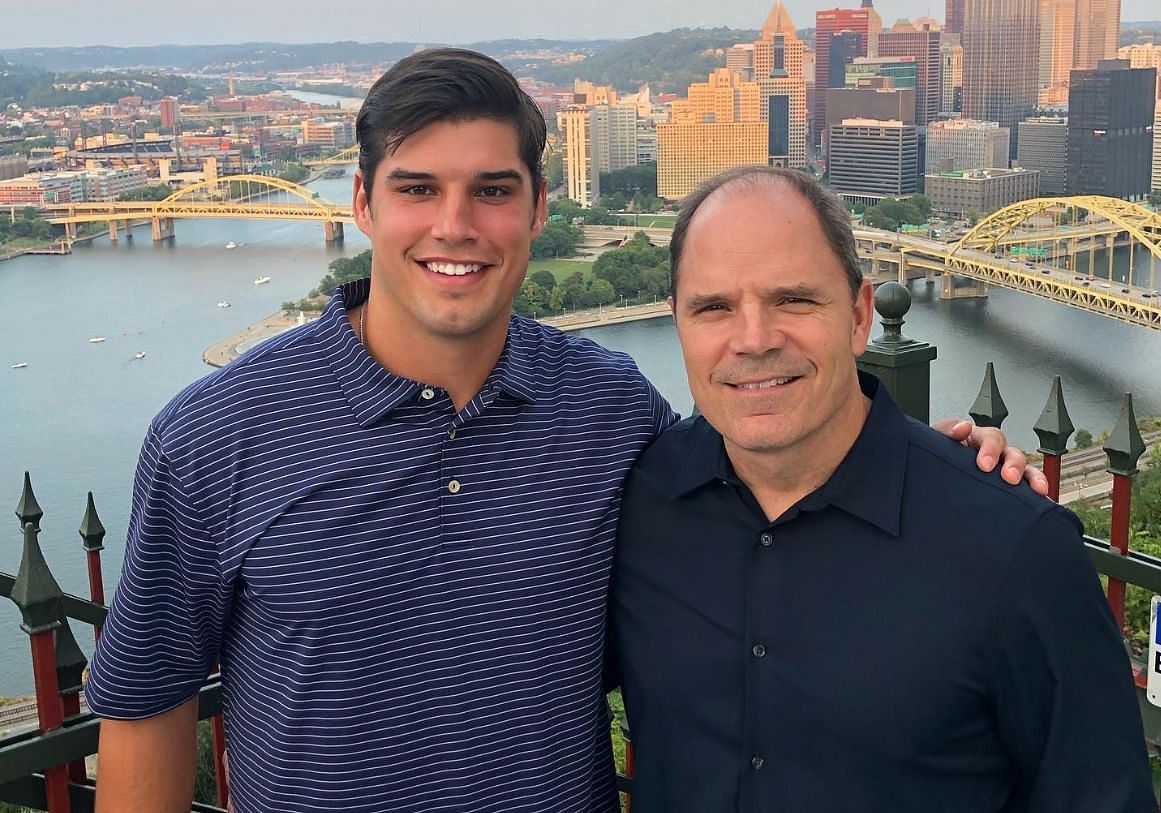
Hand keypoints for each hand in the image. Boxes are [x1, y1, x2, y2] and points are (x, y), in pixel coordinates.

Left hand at [932, 419, 1049, 496]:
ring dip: (1034, 480)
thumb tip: (962, 427)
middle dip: (1014, 466)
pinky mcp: (1005, 489)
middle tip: (1009, 478)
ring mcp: (1002, 471)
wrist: (931, 473)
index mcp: (979, 439)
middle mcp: (996, 454)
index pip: (992, 438)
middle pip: (1014, 454)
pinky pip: (1025, 492)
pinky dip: (1035, 498)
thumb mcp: (937, 437)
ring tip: (1038, 491)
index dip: (991, 449)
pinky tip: (1041, 505)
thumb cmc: (937, 453)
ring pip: (1026, 472)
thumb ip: (947, 431)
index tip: (984, 465)